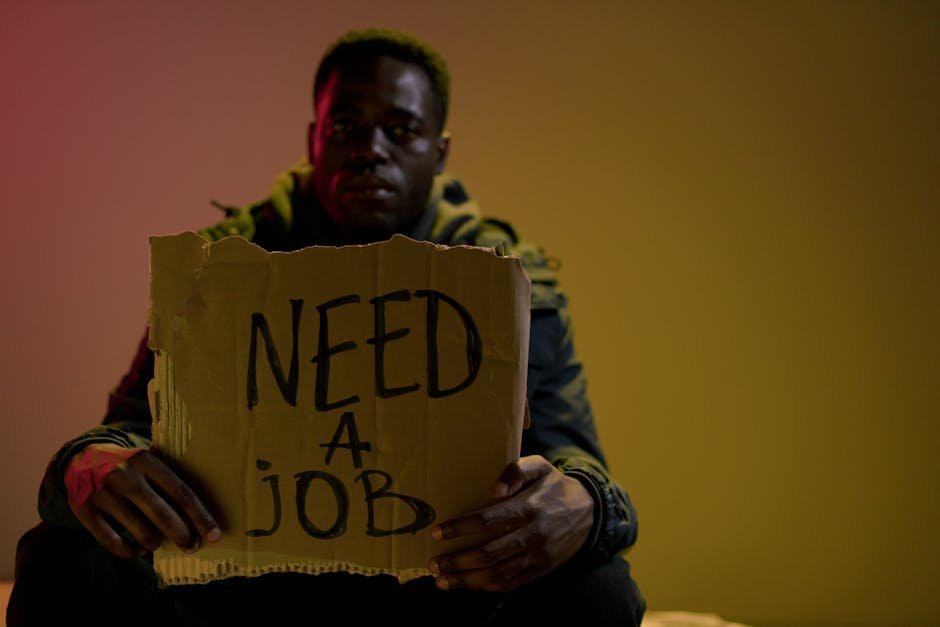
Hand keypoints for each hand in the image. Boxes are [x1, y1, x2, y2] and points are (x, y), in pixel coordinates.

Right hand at [65, 443, 220, 558]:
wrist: (81, 458)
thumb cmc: (128, 464)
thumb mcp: (147, 459)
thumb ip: (169, 475)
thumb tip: (203, 508)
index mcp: (146, 461)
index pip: (181, 493)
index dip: (200, 517)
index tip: (215, 534)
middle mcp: (125, 477)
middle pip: (163, 516)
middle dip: (182, 536)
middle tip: (192, 546)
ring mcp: (103, 494)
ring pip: (140, 532)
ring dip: (155, 543)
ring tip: (157, 543)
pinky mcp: (85, 511)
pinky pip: (113, 542)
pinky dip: (129, 552)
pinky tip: (137, 550)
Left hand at [427, 455, 593, 591]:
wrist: (589, 511)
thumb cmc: (554, 485)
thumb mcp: (540, 466)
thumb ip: (517, 470)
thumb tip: (494, 489)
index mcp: (529, 507)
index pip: (489, 520)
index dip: (460, 527)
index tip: (437, 531)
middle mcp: (533, 534)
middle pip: (489, 553)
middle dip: (457, 560)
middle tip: (434, 562)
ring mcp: (538, 555)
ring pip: (498, 574)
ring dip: (467, 580)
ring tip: (442, 580)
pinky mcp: (541, 569)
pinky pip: (511, 583)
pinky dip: (487, 587)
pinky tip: (468, 585)